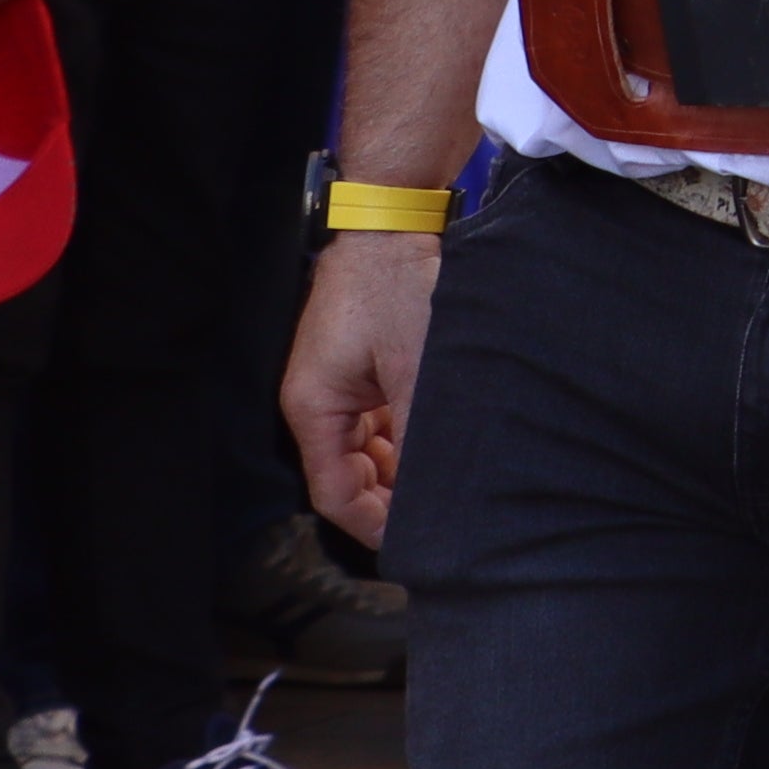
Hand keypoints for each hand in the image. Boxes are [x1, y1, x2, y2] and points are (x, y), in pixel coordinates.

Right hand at [283, 231, 439, 541]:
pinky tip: (446, 442)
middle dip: (394, 498)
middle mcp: (318, 404)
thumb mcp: (417, 368)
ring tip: (454, 481)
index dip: (374, 524)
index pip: (335, 492)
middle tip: (447, 516)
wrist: (395, 225)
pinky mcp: (364, 370)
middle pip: (351, 476)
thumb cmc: (396, 289)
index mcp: (314, 409)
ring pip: (371, 451)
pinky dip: (410, 437)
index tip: (418, 542)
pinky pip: (382, 422)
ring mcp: (341, 388)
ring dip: (406, 467)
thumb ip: (421, 431)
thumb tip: (438, 486)